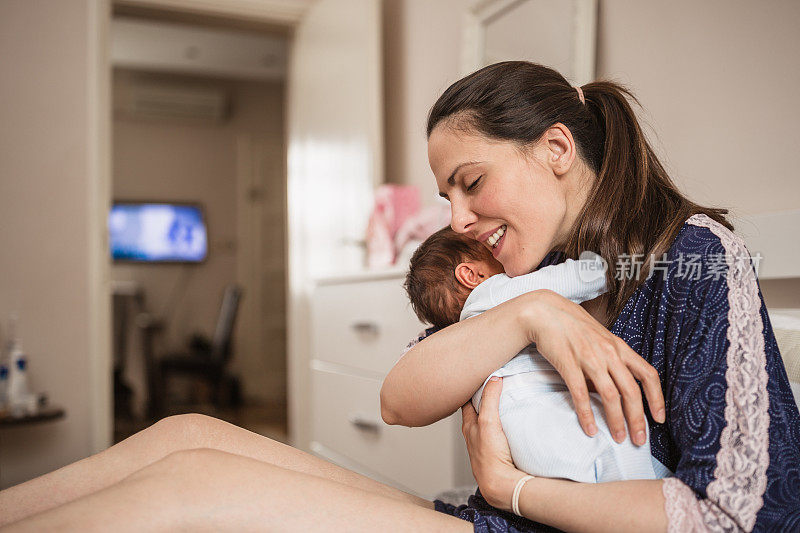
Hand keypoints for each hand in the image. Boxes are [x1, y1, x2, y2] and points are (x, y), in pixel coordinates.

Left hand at [461, 376, 526, 510]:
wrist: (501, 485)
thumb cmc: (490, 456)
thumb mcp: (488, 421)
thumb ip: (490, 399)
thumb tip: (494, 378)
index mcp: (469, 426)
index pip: (466, 401)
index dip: (470, 388)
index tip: (478, 376)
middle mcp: (474, 434)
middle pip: (476, 411)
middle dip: (481, 399)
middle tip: (491, 384)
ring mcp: (485, 444)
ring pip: (486, 423)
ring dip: (492, 412)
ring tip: (503, 400)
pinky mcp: (496, 453)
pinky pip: (497, 434)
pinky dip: (501, 425)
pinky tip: (510, 423)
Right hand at [523, 290, 664, 445]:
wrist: (545, 312)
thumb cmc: (573, 326)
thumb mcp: (601, 338)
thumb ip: (612, 360)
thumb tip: (617, 390)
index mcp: (619, 347)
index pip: (648, 374)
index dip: (657, 399)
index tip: (659, 419)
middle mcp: (608, 353)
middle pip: (631, 391)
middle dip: (637, 419)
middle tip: (639, 440)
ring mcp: (589, 358)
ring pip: (610, 395)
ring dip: (616, 420)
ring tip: (618, 438)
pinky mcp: (569, 364)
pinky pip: (581, 394)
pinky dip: (587, 414)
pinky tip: (590, 429)